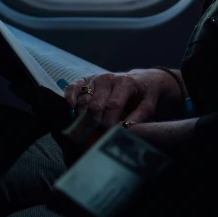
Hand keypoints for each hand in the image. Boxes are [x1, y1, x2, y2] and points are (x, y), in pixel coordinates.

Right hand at [63, 68, 179, 128]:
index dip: (109, 124)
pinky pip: (74, 86)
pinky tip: (70, 109)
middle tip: (95, 138)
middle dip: (95, 124)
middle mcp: (108, 78)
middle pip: (96, 105)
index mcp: (124, 82)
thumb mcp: (148, 106)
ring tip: (84, 132)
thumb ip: (137, 119)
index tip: (108, 138)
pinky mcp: (86, 79)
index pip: (113, 106)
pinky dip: (69, 97)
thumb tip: (122, 131)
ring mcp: (95, 77)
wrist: (139, 80)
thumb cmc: (143, 96)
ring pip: (84, 99)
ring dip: (82, 117)